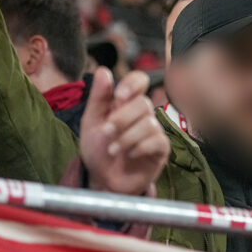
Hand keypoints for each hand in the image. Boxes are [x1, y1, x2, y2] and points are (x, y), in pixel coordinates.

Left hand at [80, 69, 169, 196]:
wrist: (101, 181)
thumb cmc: (97, 149)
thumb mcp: (90, 122)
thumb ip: (98, 97)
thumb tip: (104, 70)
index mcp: (125, 103)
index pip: (139, 81)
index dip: (132, 84)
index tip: (119, 96)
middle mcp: (142, 114)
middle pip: (143, 103)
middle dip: (122, 119)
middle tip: (106, 132)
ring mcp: (153, 131)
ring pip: (149, 123)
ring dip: (127, 137)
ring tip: (112, 150)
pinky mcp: (160, 150)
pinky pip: (158, 141)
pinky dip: (140, 147)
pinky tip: (129, 154)